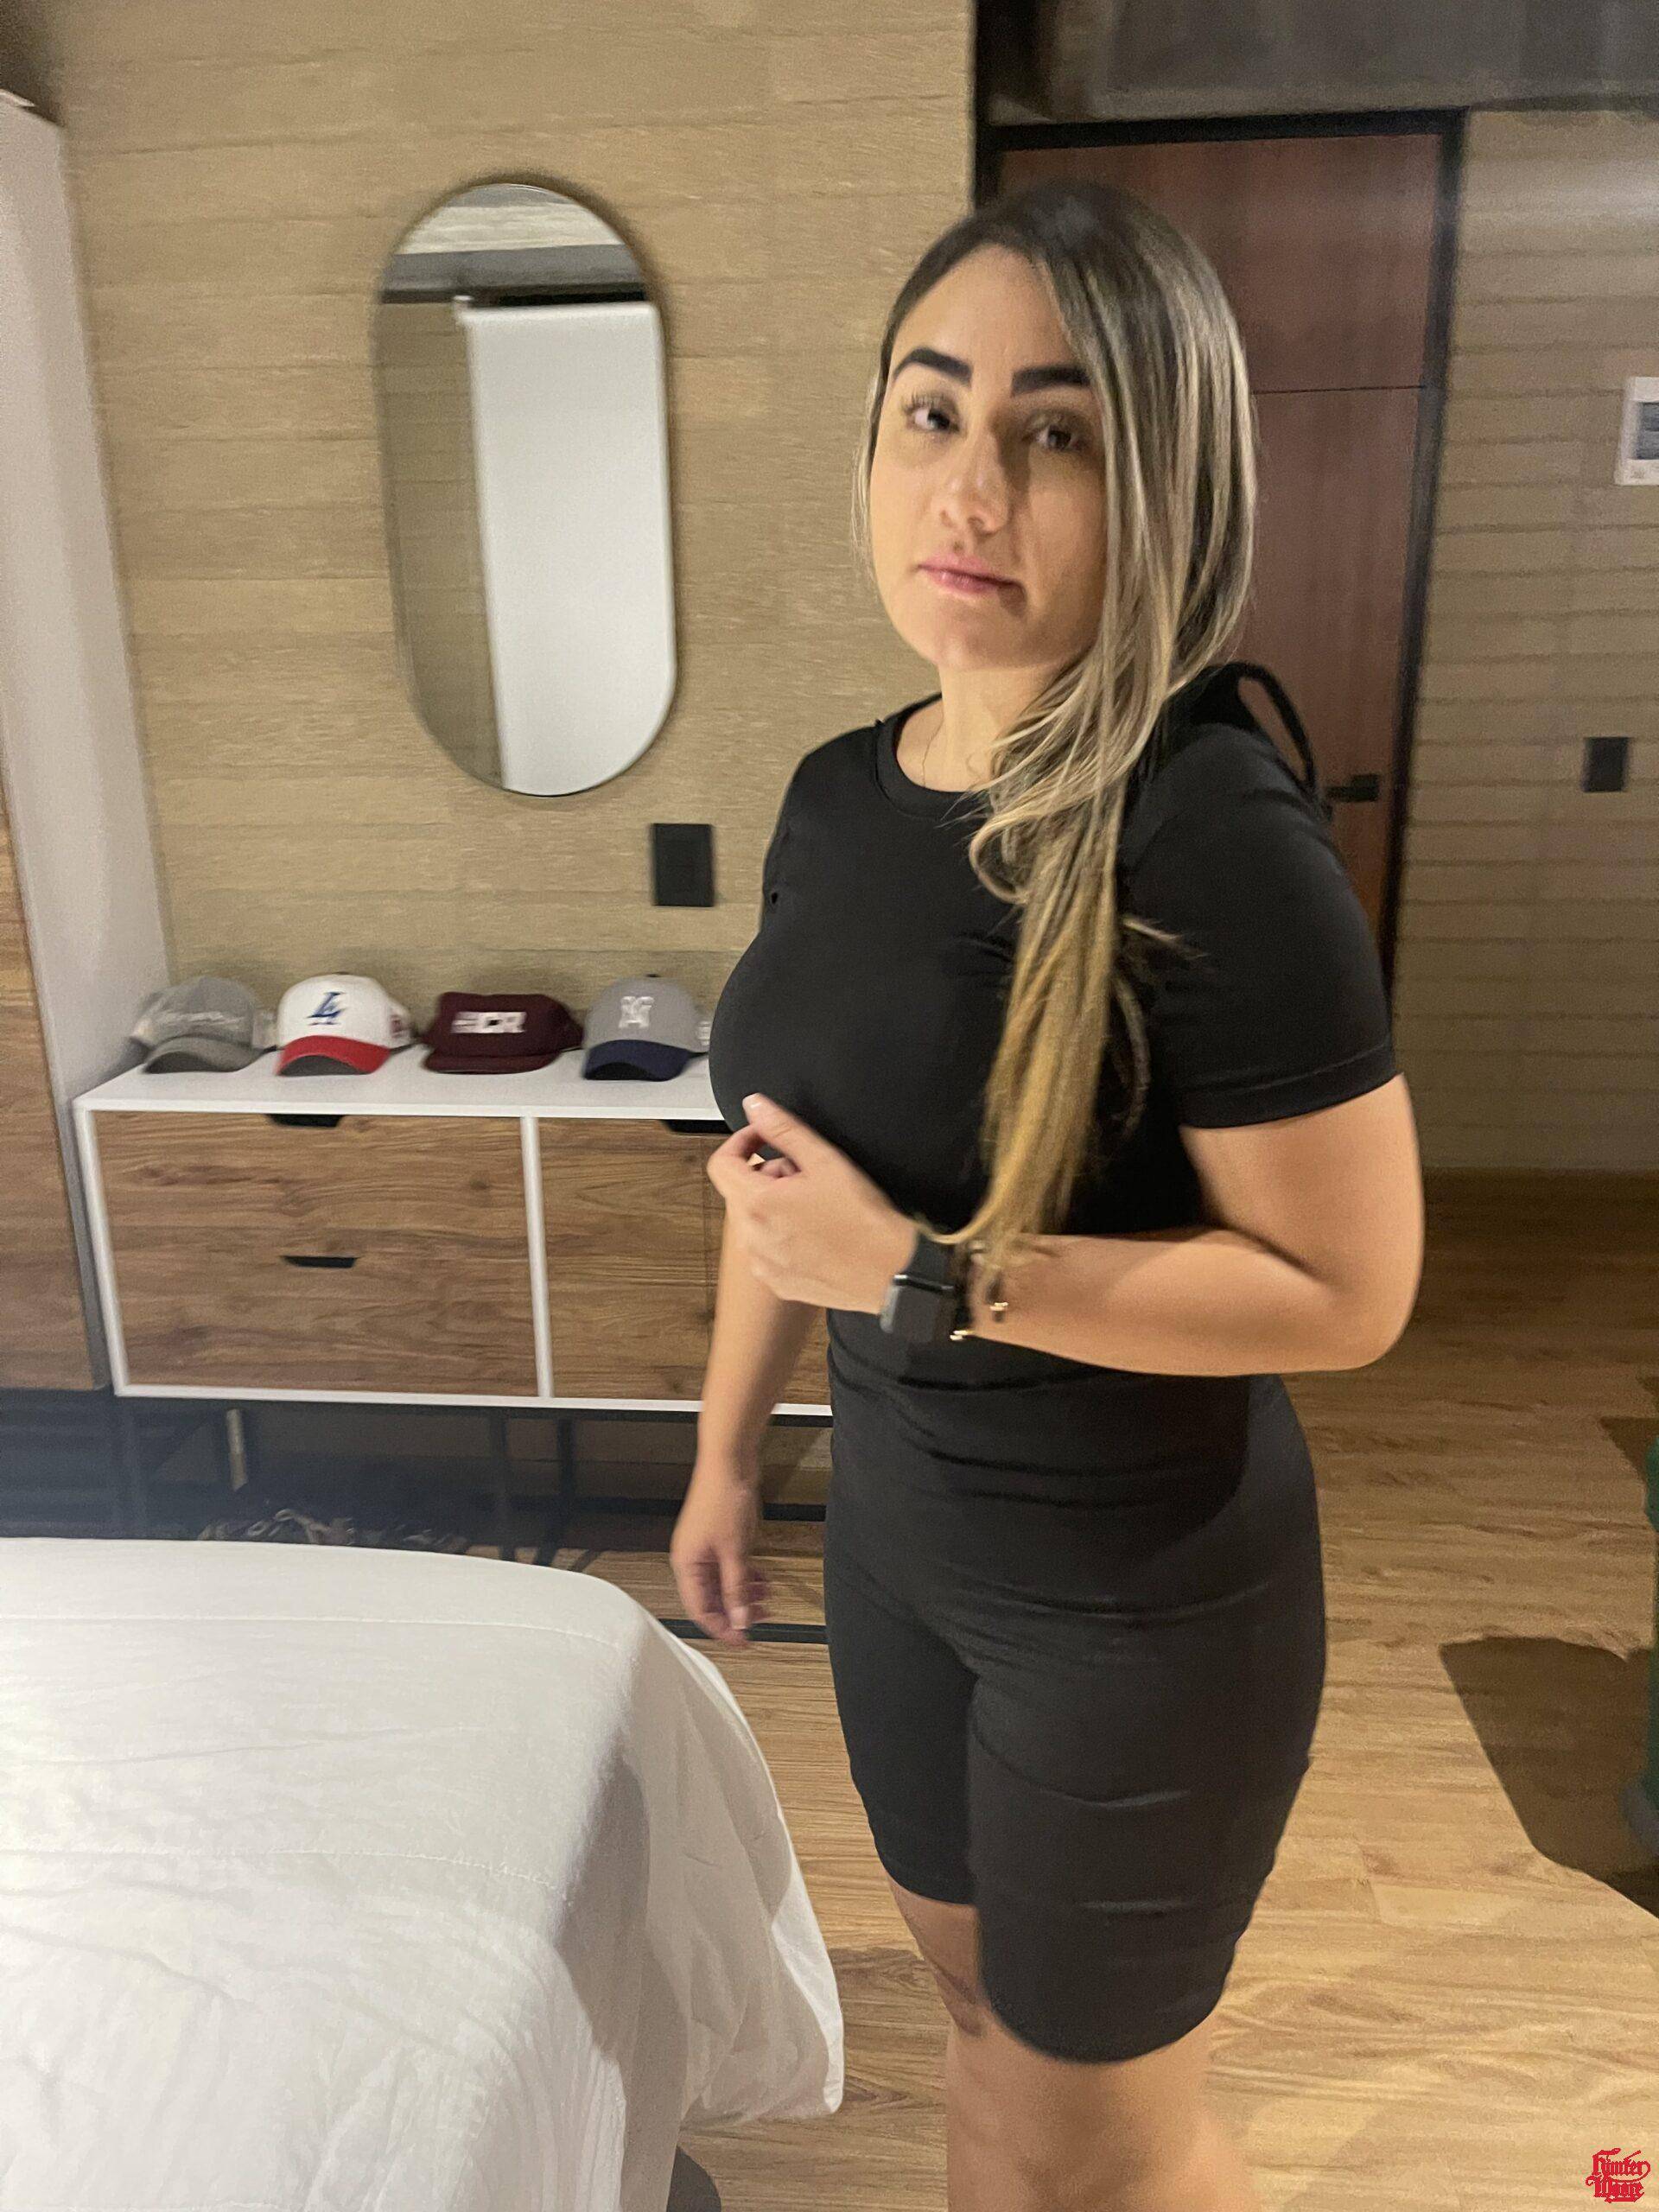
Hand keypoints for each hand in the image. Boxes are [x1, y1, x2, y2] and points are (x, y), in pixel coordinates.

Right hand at [670, 1469, 768, 1645]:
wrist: (729, 1461)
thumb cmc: (722, 1497)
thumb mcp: (735, 1551)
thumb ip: (737, 1587)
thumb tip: (740, 1619)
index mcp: (687, 1565)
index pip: (701, 1610)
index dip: (722, 1629)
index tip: (744, 1640)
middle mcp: (693, 1559)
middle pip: (713, 1598)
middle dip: (737, 1610)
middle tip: (761, 1619)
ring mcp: (706, 1548)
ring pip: (724, 1583)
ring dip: (744, 1593)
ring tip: (767, 1598)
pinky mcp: (720, 1538)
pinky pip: (731, 1567)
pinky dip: (746, 1575)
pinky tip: (762, 1578)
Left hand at [707, 1093, 915, 1312]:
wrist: (889, 1270)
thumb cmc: (863, 1220)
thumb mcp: (824, 1160)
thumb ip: (783, 1129)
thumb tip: (756, 1106)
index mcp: (757, 1204)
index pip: (721, 1163)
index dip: (741, 1142)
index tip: (762, 1138)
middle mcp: (752, 1239)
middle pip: (738, 1191)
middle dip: (765, 1174)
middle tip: (804, 1174)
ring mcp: (763, 1264)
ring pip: (752, 1221)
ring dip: (773, 1205)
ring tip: (814, 1205)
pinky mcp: (778, 1283)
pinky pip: (766, 1250)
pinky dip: (781, 1235)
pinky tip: (815, 1233)